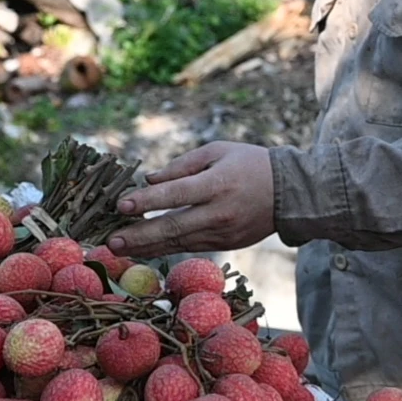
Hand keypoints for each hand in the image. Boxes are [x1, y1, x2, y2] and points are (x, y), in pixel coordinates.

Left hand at [106, 142, 275, 257]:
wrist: (291, 193)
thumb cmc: (250, 164)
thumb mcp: (217, 151)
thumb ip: (182, 166)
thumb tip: (149, 181)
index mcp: (218, 183)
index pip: (176, 194)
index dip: (147, 201)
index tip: (120, 205)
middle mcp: (219, 212)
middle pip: (173, 227)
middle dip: (139, 236)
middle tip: (110, 241)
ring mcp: (223, 232)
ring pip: (178, 243)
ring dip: (146, 247)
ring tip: (118, 249)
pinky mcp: (225, 244)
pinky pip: (190, 247)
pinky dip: (165, 249)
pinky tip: (144, 249)